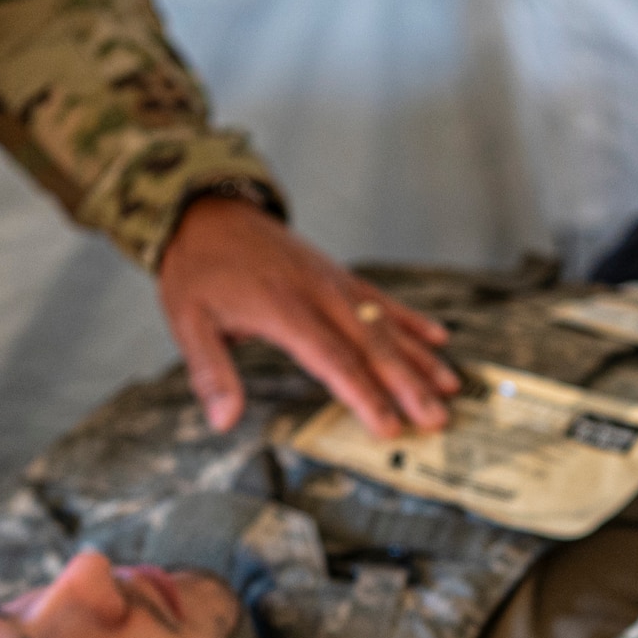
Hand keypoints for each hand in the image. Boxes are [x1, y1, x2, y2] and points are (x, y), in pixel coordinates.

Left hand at [158, 198, 458, 437]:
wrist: (207, 210)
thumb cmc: (197, 269)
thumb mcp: (187, 321)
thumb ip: (210, 372)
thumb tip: (222, 421)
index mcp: (282, 308)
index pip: (332, 359)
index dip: (363, 395)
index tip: (388, 427)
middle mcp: (317, 293)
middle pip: (371, 345)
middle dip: (408, 385)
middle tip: (436, 419)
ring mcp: (334, 282)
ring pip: (385, 324)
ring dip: (420, 358)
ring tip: (450, 388)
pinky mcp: (339, 275)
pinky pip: (382, 299)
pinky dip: (412, 320)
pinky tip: (439, 339)